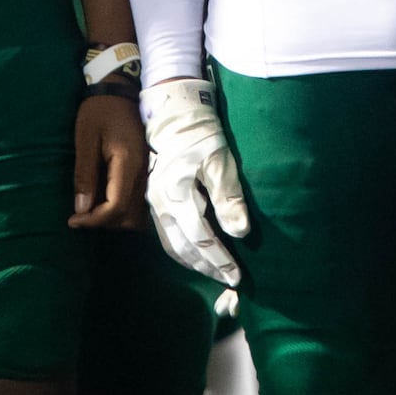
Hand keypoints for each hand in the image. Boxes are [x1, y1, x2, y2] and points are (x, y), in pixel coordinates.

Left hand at [72, 93, 143, 228]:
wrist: (118, 91)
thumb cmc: (98, 112)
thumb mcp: (85, 140)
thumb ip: (85, 175)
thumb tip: (82, 210)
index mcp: (128, 164)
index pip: (117, 207)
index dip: (94, 220)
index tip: (73, 220)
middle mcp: (142, 173)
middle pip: (130, 217)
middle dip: (104, 222)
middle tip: (80, 214)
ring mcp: (145, 173)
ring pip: (136, 213)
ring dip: (113, 217)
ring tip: (90, 208)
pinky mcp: (143, 171)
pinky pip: (136, 201)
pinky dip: (119, 208)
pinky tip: (101, 199)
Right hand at [141, 77, 250, 286]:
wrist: (173, 113)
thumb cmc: (200, 135)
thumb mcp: (220, 162)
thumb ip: (229, 198)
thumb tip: (241, 232)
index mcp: (178, 197)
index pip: (202, 239)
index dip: (219, 259)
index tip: (236, 275)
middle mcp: (161, 205)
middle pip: (184, 248)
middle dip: (207, 266)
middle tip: (228, 281)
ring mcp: (154, 203)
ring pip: (172, 244)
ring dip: (193, 262)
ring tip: (213, 272)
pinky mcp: (154, 199)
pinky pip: (166, 234)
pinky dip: (181, 250)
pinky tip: (193, 253)